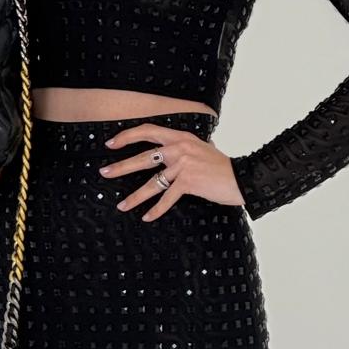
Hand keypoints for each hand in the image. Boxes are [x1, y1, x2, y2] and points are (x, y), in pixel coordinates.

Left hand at [99, 123, 244, 220]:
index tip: (111, 144)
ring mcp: (183, 165)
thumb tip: (172, 150)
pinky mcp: (189, 182)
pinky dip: (156, 210)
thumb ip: (186, 148)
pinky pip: (167, 198)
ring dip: (134, 196)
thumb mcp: (202, 149)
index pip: (148, 131)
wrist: (243, 178)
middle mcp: (179, 148)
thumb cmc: (223, 167)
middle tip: (104, 172)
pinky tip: (147, 217)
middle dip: (120, 167)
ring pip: (151, 182)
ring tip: (122, 205)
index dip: (127, 136)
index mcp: (181, 137)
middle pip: (142, 157)